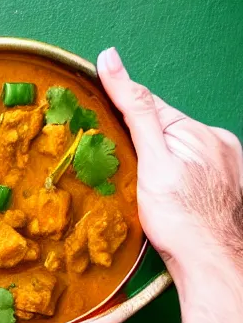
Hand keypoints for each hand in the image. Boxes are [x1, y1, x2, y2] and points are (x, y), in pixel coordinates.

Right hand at [62, 47, 242, 322]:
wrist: (210, 263)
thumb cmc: (178, 217)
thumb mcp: (151, 161)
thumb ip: (134, 108)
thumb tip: (110, 59)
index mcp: (196, 130)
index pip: (149, 106)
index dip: (121, 108)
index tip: (94, 112)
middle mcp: (216, 140)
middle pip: (165, 128)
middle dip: (142, 139)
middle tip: (122, 165)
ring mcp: (226, 161)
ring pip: (178, 148)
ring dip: (159, 156)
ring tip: (145, 182)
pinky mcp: (228, 181)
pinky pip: (192, 164)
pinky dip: (176, 171)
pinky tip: (168, 192)